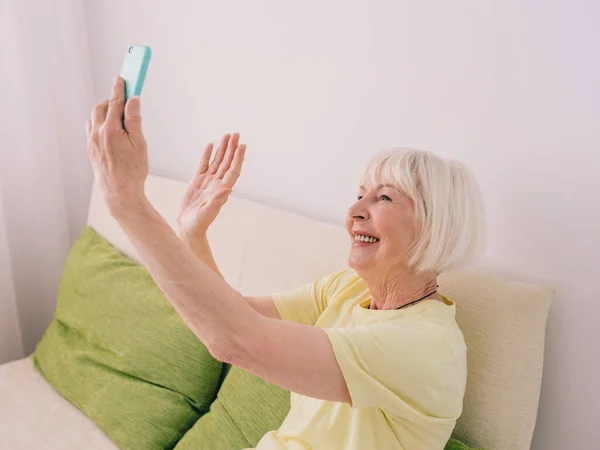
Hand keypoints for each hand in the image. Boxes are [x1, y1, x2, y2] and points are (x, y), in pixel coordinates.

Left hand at [85, 76, 148, 210]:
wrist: (120, 192)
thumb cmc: (133, 169)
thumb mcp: (139, 143)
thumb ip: (134, 119)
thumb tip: (133, 100)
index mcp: (111, 129)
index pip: (115, 102)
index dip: (120, 88)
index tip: (122, 78)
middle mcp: (97, 133)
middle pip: (101, 107)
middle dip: (112, 101)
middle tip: (125, 101)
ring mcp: (92, 141)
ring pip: (94, 117)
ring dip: (104, 112)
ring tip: (118, 116)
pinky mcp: (91, 149)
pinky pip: (91, 128)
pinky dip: (99, 123)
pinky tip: (109, 129)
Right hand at [177, 133, 245, 241]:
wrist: (188, 226)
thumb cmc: (199, 222)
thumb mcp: (208, 212)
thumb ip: (217, 202)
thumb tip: (228, 190)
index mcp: (222, 189)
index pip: (233, 170)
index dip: (238, 158)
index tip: (242, 146)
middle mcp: (217, 183)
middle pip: (227, 162)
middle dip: (232, 148)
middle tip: (236, 134)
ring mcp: (207, 181)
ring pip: (217, 161)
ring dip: (222, 149)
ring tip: (227, 136)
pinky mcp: (197, 181)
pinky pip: (203, 164)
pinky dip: (207, 155)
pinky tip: (210, 145)